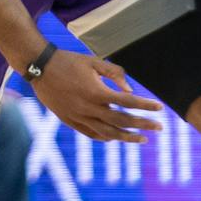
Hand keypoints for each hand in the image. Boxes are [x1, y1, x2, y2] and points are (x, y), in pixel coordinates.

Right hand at [27, 50, 162, 143]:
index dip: (146, 106)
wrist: (40, 68)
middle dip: (142, 125)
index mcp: (97, 92)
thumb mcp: (94, 62)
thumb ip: (115, 74)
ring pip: (107, 133)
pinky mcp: (69, 120)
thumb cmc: (69, 61)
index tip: (160, 108)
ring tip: (142, 139)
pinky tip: (115, 138)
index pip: (128, 102)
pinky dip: (104, 137)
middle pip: (121, 121)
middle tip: (159, 128)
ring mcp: (78, 116)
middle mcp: (89, 108)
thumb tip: (130, 91)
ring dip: (126, 137)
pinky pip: (90, 133)